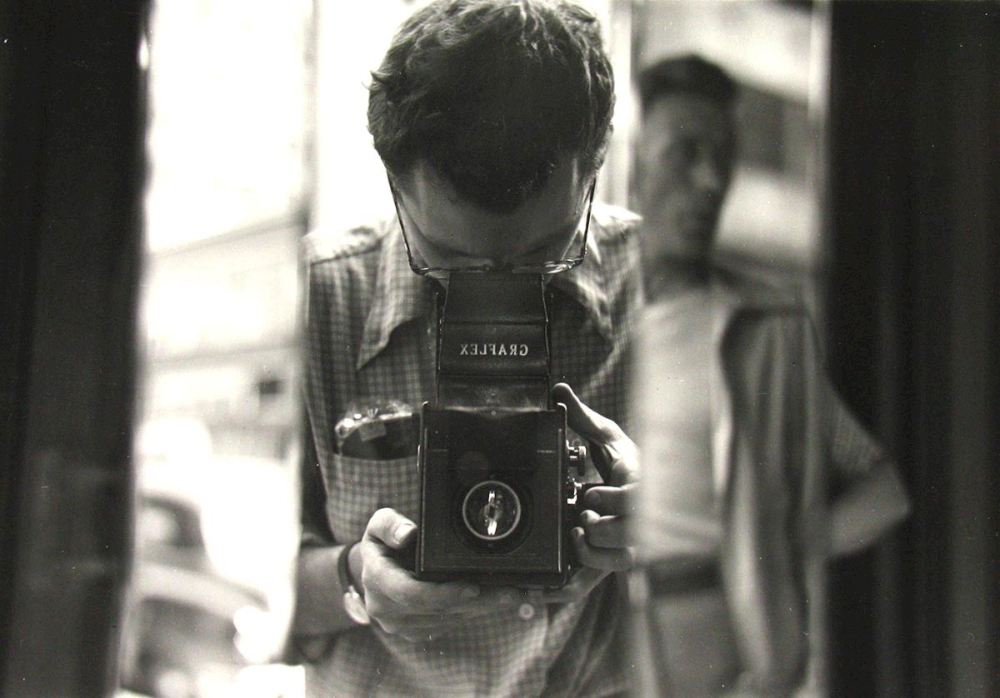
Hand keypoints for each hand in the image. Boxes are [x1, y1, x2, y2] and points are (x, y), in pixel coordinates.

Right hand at [355, 508, 519, 640]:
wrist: (377, 570)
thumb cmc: (382, 544)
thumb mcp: (379, 524)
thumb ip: (390, 525)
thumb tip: (407, 534)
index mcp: (376, 581)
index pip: (411, 593)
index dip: (443, 593)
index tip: (472, 587)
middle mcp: (386, 609)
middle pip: (438, 610)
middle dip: (476, 602)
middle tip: (509, 592)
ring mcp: (401, 624)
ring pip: (448, 620)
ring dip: (481, 609)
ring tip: (511, 594)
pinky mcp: (416, 632)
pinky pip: (449, 625)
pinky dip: (474, 612)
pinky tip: (496, 601)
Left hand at [552, 383, 637, 572]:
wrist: (635, 490)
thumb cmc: (624, 462)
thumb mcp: (605, 435)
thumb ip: (583, 417)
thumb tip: (560, 390)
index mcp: (641, 486)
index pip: (638, 500)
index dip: (614, 501)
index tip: (588, 493)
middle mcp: (641, 518)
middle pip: (634, 537)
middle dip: (605, 530)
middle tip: (583, 517)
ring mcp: (629, 541)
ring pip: (623, 561)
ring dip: (596, 553)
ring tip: (577, 534)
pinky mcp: (614, 558)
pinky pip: (603, 576)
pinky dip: (580, 576)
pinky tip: (567, 559)